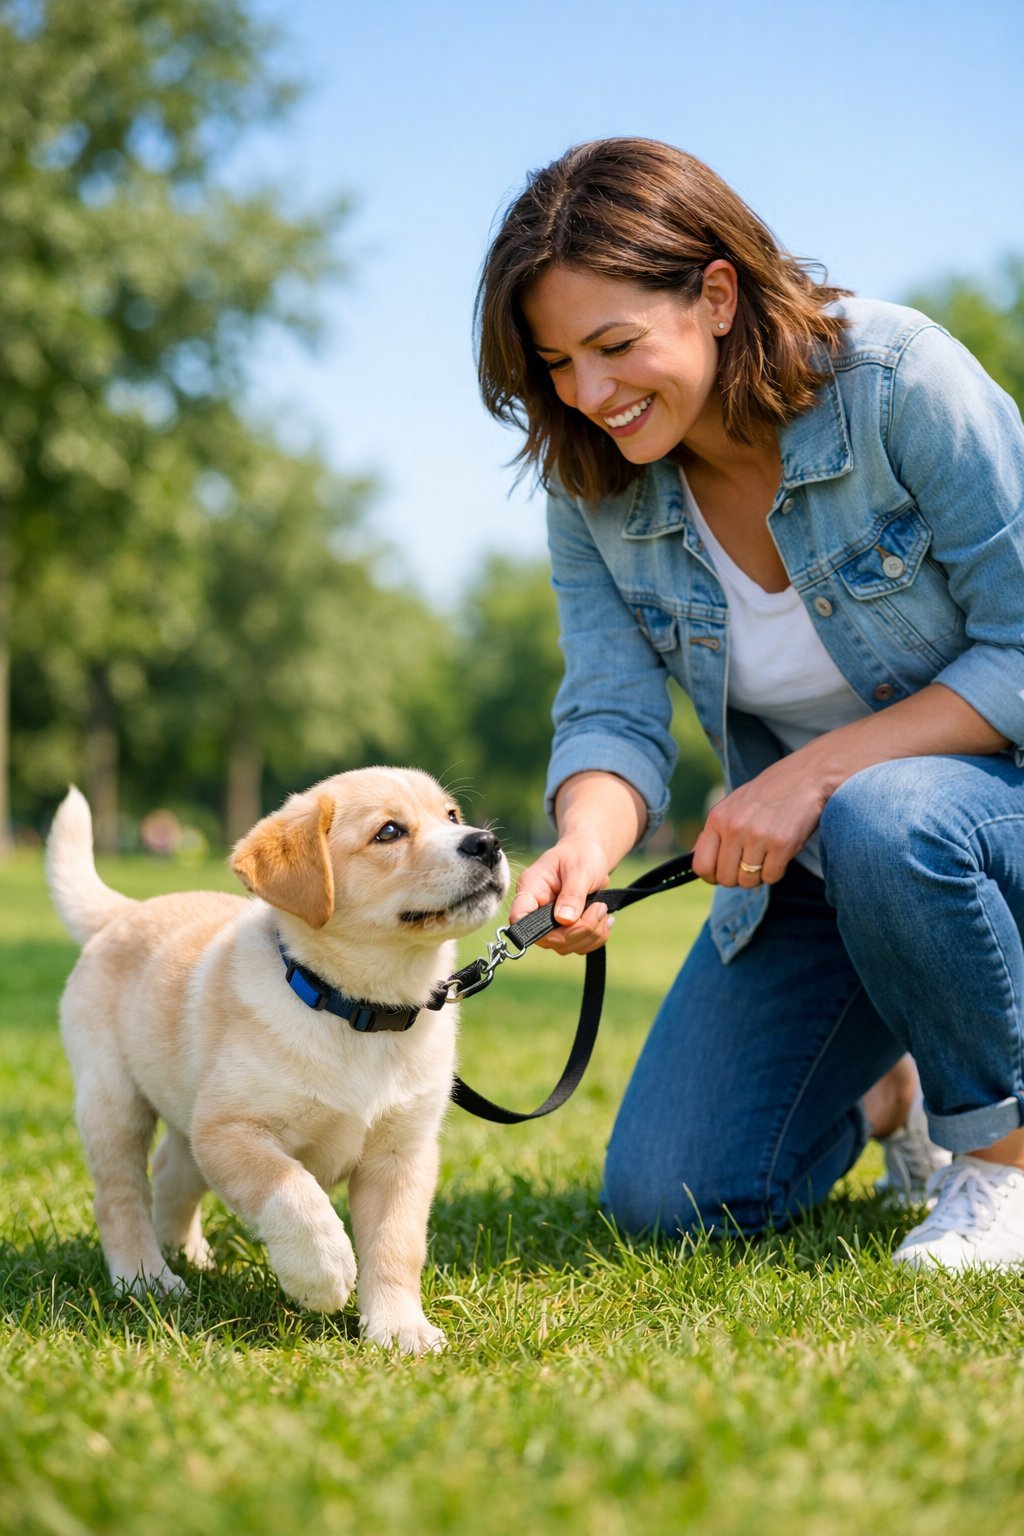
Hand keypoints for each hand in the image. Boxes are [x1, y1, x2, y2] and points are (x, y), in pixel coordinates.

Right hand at [509, 834, 612, 955]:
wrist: (589, 855)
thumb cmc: (580, 855)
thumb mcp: (579, 868)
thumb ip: (572, 894)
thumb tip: (564, 920)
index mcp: (531, 890)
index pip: (518, 917)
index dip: (532, 929)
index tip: (564, 922)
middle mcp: (536, 911)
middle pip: (548, 939)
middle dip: (579, 930)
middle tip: (599, 908)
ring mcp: (550, 924)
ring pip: (566, 946)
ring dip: (591, 933)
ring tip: (602, 909)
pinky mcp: (565, 931)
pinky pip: (580, 946)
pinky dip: (597, 937)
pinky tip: (604, 919)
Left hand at [692, 754, 828, 886]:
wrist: (808, 775)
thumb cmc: (770, 793)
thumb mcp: (734, 806)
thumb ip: (718, 833)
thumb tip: (700, 866)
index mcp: (717, 817)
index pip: (700, 865)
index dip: (712, 876)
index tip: (723, 874)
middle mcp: (734, 827)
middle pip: (725, 878)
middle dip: (738, 877)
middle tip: (752, 864)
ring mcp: (757, 835)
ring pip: (748, 880)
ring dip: (759, 875)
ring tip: (767, 856)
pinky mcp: (782, 843)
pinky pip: (771, 877)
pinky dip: (776, 872)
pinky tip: (781, 854)